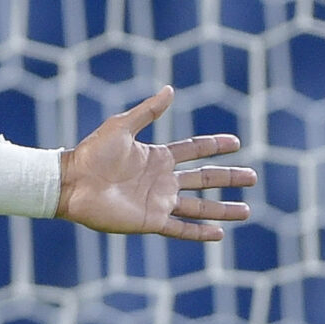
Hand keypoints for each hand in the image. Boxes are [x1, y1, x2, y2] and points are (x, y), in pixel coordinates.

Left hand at [57, 87, 256, 239]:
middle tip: (253, 178)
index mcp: (158, 157)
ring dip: (223, 209)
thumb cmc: (91, 153)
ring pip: (200, 206)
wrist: (71, 183)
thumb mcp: (121, 127)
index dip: (215, 146)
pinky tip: (219, 234)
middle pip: (204, 179)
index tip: (237, 142)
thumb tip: (169, 89)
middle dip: (229, 177)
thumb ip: (147, 112)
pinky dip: (200, 232)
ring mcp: (158, 202)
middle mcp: (162, 180)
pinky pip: (180, 228)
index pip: (194, 150)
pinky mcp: (150, 221)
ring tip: (247, 210)